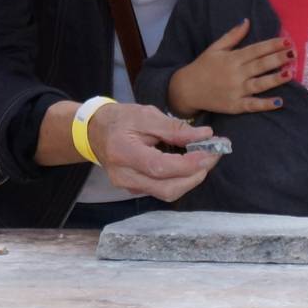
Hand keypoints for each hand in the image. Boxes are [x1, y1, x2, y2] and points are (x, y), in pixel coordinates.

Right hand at [88, 102, 221, 200]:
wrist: (94, 131)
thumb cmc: (120, 119)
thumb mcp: (146, 115)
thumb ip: (175, 128)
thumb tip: (205, 136)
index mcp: (123, 153)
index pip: (159, 167)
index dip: (188, 164)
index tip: (210, 152)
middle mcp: (124, 176)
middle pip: (166, 188)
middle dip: (195, 175)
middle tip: (213, 156)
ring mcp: (128, 186)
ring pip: (167, 192)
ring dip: (191, 178)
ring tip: (204, 158)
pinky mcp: (135, 189)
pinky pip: (162, 189)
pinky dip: (180, 179)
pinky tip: (188, 164)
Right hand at [165, 20, 292, 117]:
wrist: (186, 90)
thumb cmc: (202, 67)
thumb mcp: (215, 48)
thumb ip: (232, 36)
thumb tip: (247, 21)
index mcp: (232, 58)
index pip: (256, 50)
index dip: (272, 45)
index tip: (286, 40)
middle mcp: (235, 74)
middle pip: (260, 65)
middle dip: (277, 58)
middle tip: (293, 53)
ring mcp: (236, 91)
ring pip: (259, 84)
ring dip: (275, 79)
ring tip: (289, 73)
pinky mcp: (235, 105)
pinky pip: (252, 105)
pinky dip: (265, 104)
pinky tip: (279, 101)